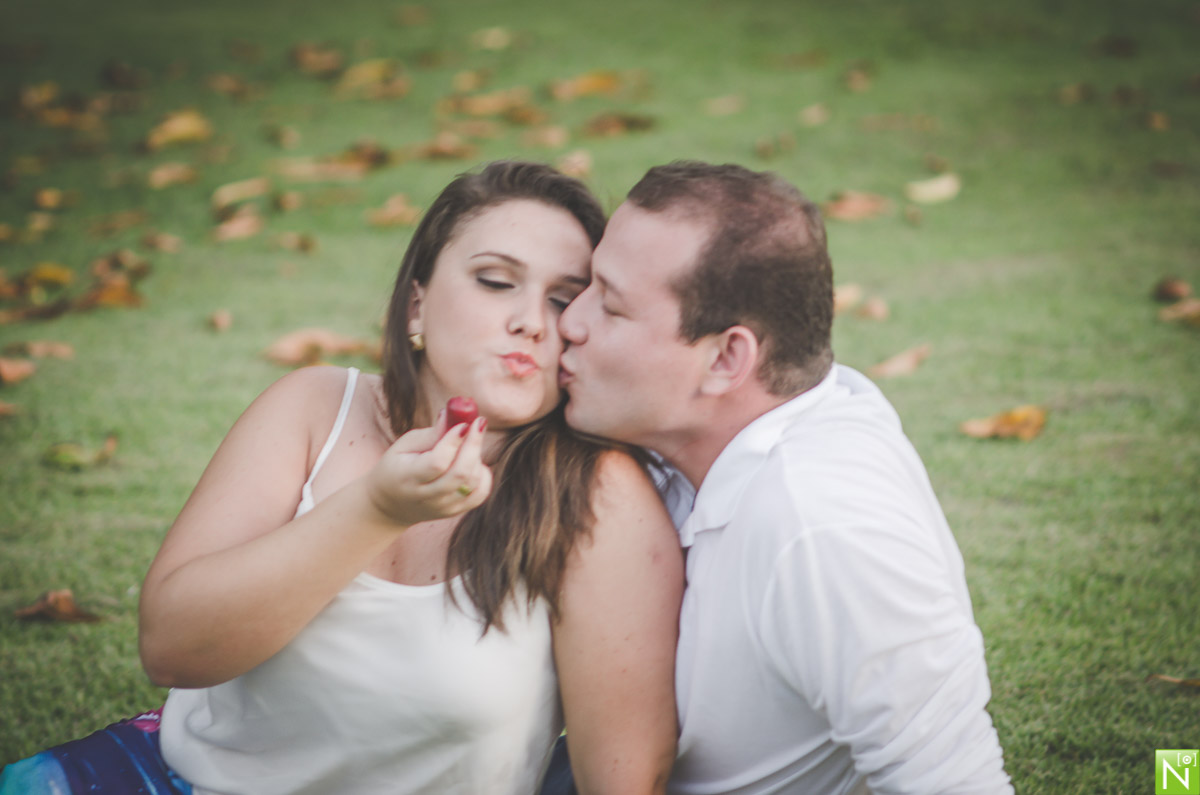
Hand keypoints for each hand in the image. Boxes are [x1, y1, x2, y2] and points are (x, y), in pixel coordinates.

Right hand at [364, 413, 492, 526]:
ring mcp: (444, 507)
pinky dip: (483, 474)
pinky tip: (474, 462)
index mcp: (408, 478)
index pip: (438, 462)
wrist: (391, 504)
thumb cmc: (398, 466)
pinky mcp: (456, 511)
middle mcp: (427, 497)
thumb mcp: (404, 445)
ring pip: (473, 482)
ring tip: (468, 443)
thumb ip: (431, 434)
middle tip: (478, 423)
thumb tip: (453, 414)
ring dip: (477, 457)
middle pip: (460, 473)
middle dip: (474, 444)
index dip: (454, 441)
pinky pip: (481, 493)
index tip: (463, 423)